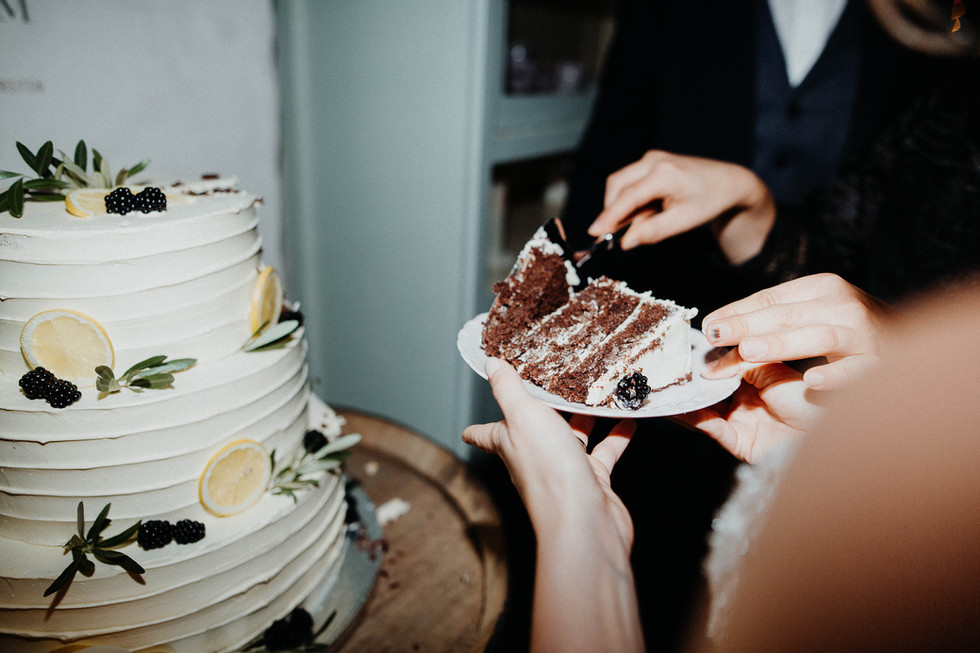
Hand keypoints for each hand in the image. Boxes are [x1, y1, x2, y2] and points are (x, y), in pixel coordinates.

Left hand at [463, 358, 635, 548]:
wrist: (583, 521)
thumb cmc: (548, 472)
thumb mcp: (523, 416)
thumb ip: (508, 389)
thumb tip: (490, 365)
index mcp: (511, 443)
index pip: (487, 434)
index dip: (478, 428)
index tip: (469, 427)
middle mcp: (534, 458)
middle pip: (534, 431)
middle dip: (542, 411)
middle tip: (553, 386)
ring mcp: (564, 470)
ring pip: (572, 438)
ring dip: (583, 419)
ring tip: (596, 394)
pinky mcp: (592, 480)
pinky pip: (604, 453)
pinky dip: (616, 436)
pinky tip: (628, 421)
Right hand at [589, 150, 775, 263]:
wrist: (727, 182)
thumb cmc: (708, 202)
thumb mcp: (683, 222)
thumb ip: (652, 232)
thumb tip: (625, 243)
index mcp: (664, 175)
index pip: (628, 197)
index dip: (608, 216)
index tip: (593, 232)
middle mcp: (654, 161)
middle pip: (617, 185)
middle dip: (612, 210)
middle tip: (613, 234)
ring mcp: (651, 158)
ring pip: (620, 183)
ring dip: (621, 205)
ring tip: (643, 221)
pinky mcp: (650, 161)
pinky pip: (629, 181)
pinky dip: (630, 199)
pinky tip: (647, 211)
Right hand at [675, 362, 822, 462]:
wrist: (829, 433)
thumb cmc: (809, 398)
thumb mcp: (772, 369)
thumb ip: (741, 362)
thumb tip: (708, 366)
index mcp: (753, 377)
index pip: (721, 366)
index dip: (703, 359)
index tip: (683, 350)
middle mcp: (743, 398)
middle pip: (708, 389)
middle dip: (688, 381)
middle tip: (668, 370)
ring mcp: (739, 420)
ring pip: (704, 409)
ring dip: (687, 401)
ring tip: (668, 391)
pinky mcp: (739, 442)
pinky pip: (713, 429)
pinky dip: (697, 420)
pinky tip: (685, 410)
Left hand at [701, 273, 892, 389]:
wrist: (917, 345)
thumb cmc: (849, 332)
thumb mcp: (810, 315)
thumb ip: (769, 321)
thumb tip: (717, 331)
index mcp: (821, 288)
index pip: (771, 298)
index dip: (737, 311)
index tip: (707, 326)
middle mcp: (843, 304)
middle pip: (787, 315)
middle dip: (747, 326)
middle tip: (716, 336)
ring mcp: (865, 334)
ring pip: (819, 336)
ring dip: (782, 344)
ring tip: (749, 352)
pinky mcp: (883, 364)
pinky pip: (858, 371)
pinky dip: (836, 377)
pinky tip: (811, 384)